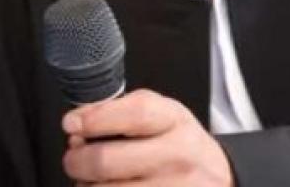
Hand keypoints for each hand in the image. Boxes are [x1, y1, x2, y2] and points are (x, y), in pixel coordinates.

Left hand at [61, 89, 233, 185]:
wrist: (218, 178)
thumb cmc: (180, 143)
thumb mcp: (161, 112)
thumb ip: (118, 110)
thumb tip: (77, 122)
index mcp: (174, 122)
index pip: (132, 115)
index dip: (94, 119)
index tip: (71, 124)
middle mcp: (178, 157)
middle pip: (107, 161)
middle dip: (76, 161)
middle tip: (74, 158)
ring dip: (86, 186)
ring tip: (91, 179)